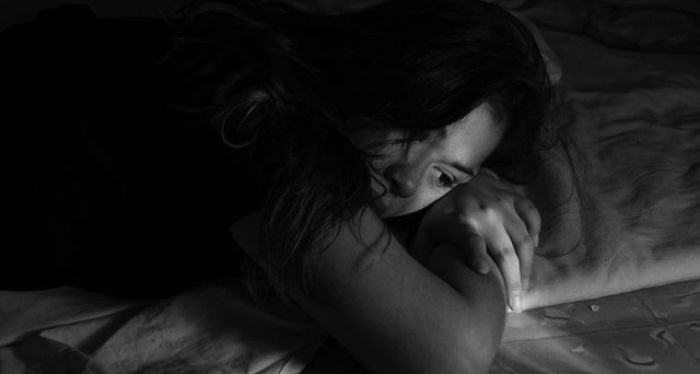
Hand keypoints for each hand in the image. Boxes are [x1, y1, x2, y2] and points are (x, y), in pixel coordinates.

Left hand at [412, 169, 539, 311]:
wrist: (449, 176)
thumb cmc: (438, 215)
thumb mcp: (426, 234)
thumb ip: (426, 256)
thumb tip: (421, 286)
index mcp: (458, 221)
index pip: (469, 239)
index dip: (476, 254)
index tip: (483, 271)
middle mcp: (483, 212)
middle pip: (504, 251)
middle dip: (513, 281)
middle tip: (515, 305)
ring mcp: (501, 203)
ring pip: (523, 240)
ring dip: (527, 267)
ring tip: (524, 287)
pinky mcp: (513, 195)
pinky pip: (532, 216)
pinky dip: (535, 234)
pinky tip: (531, 249)